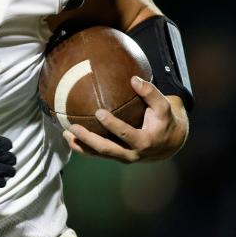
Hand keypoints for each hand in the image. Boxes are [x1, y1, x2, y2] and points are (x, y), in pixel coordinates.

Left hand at [62, 76, 188, 162]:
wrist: (170, 143)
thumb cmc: (165, 120)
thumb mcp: (164, 106)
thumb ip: (150, 93)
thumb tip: (133, 79)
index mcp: (144, 141)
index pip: (125, 133)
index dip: (112, 125)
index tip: (99, 112)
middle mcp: (132, 153)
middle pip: (107, 149)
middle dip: (88, 139)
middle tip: (73, 127)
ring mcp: (123, 157)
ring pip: (99, 154)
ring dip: (81, 146)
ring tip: (65, 134)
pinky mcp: (116, 156)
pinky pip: (97, 154)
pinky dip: (83, 147)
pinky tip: (70, 137)